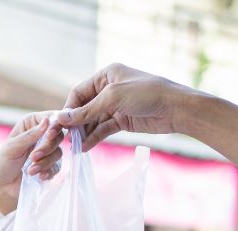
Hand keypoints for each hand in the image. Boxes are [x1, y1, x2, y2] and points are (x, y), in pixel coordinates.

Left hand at [0, 112, 62, 204]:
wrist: (2, 189)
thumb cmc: (2, 165)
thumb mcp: (12, 147)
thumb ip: (30, 135)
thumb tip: (47, 121)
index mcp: (30, 124)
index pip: (50, 117)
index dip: (55, 125)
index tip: (50, 135)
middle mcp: (40, 135)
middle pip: (57, 135)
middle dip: (47, 148)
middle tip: (33, 157)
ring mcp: (46, 151)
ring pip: (58, 152)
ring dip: (45, 162)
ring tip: (30, 171)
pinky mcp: (50, 166)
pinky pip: (57, 166)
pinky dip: (48, 172)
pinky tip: (39, 177)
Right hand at [31, 64, 191, 160]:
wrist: (176, 109)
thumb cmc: (147, 94)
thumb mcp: (113, 98)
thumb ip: (86, 111)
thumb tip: (61, 118)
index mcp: (106, 75)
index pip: (79, 92)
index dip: (69, 109)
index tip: (60, 125)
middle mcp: (109, 89)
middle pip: (84, 108)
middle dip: (75, 123)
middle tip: (66, 138)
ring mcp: (116, 106)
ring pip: (93, 121)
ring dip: (84, 133)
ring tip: (74, 146)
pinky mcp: (122, 121)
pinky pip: (103, 130)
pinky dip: (94, 138)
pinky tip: (85, 147)